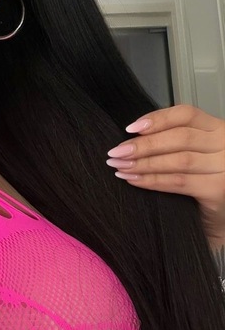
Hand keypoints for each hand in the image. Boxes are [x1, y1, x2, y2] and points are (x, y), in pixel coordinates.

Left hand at [106, 105, 224, 239]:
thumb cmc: (202, 179)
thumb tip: (133, 136)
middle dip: (143, 145)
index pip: (186, 114)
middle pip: (179, 137)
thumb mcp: (193, 152)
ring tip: (120, 167)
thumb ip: (171, 140)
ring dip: (143, 163)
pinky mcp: (218, 190)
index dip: (156, 119)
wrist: (221, 215)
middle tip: (116, 152)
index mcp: (217, 128)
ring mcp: (224, 167)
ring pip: (178, 160)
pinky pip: (178, 182)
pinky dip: (152, 181)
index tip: (130, 129)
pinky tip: (134, 180)